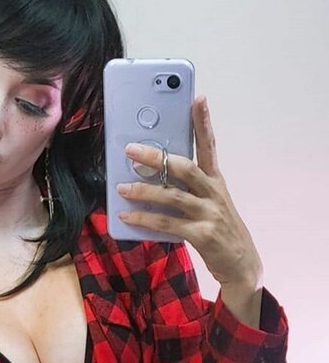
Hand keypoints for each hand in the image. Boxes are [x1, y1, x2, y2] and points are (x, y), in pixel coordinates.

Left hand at [116, 97, 263, 287]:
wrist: (241, 264)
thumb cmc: (219, 229)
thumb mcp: (209, 203)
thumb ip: (187, 188)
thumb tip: (151, 175)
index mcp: (215, 181)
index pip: (209, 146)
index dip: (203, 122)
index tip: (198, 99)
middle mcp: (213, 193)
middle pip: (184, 167)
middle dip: (156, 158)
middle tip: (131, 150)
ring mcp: (209, 214)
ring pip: (173, 196)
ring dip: (144, 191)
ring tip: (121, 188)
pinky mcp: (202, 235)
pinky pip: (168, 224)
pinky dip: (145, 220)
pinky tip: (127, 217)